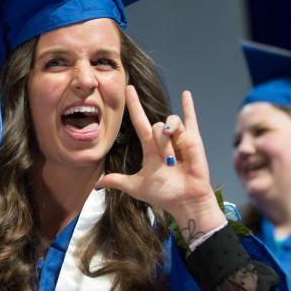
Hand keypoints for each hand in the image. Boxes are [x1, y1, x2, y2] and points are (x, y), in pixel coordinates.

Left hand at [97, 87, 225, 236]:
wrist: (185, 200)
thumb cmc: (163, 194)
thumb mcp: (136, 186)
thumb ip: (117, 181)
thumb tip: (97, 184)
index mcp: (150, 147)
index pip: (139, 121)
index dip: (133, 106)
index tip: (127, 90)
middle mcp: (163, 140)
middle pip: (155, 124)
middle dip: (159, 143)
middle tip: (166, 161)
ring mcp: (178, 138)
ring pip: (170, 123)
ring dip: (170, 140)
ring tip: (174, 158)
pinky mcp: (193, 139)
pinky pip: (190, 119)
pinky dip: (188, 106)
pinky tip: (185, 94)